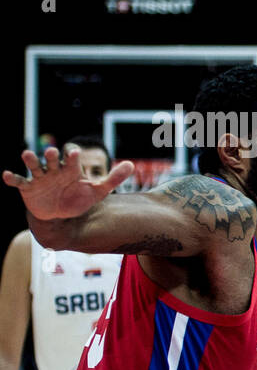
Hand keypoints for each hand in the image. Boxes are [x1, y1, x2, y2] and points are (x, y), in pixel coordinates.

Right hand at [2, 147, 133, 220]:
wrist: (61, 216)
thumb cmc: (79, 199)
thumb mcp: (98, 191)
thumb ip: (114, 179)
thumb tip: (132, 164)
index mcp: (70, 169)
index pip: (71, 159)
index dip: (72, 156)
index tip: (74, 152)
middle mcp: (54, 170)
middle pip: (52, 159)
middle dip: (52, 156)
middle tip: (53, 152)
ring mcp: (40, 178)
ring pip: (34, 166)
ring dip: (31, 160)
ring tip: (27, 154)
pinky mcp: (28, 188)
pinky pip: (18, 181)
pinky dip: (11, 178)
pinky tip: (6, 175)